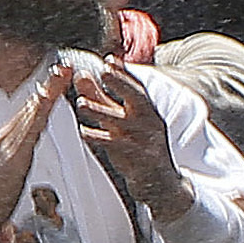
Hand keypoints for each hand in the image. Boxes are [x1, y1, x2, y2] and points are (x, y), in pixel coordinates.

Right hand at [0, 78, 64, 242]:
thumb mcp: (7, 175)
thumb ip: (16, 160)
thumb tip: (24, 155)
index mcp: (5, 143)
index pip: (29, 113)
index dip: (45, 94)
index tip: (59, 77)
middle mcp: (4, 139)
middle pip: (31, 108)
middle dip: (49, 85)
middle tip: (65, 65)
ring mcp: (6, 147)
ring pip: (31, 114)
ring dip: (47, 92)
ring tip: (62, 74)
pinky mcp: (10, 159)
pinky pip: (29, 132)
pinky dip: (39, 114)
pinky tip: (48, 103)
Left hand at [66, 58, 186, 212]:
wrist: (162, 184)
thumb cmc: (137, 147)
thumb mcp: (120, 121)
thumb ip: (101, 100)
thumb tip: (81, 76)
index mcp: (148, 111)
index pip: (137, 87)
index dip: (124, 73)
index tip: (109, 58)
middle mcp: (150, 122)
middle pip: (138, 99)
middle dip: (121, 84)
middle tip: (102, 71)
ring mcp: (146, 140)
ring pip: (124, 122)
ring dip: (103, 111)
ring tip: (82, 103)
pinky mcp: (139, 158)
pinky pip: (118, 146)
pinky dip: (100, 138)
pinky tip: (83, 132)